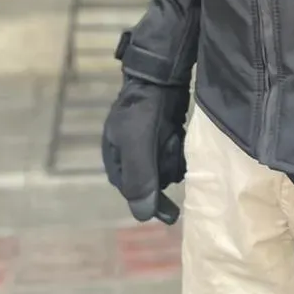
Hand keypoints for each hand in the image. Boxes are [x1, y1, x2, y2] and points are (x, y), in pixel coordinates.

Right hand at [101, 77, 188, 223]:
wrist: (159, 77)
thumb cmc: (142, 110)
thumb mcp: (136, 144)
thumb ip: (139, 179)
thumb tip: (143, 216)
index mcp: (116, 164)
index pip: (135, 195)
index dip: (153, 200)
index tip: (172, 212)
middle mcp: (130, 161)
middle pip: (153, 184)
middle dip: (164, 170)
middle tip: (169, 148)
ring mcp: (148, 150)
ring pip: (166, 171)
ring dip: (172, 158)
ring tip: (172, 136)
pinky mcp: (163, 140)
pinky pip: (174, 157)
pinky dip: (177, 149)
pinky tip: (176, 135)